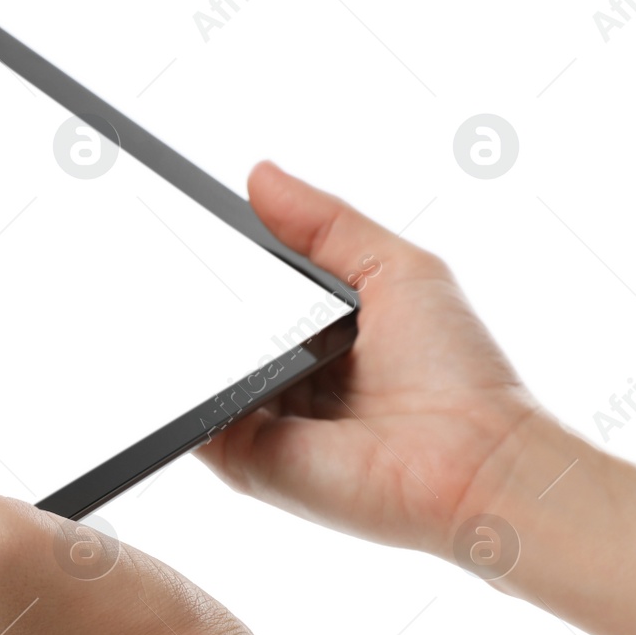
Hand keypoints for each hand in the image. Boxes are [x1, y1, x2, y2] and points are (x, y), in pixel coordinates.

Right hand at [196, 160, 545, 556]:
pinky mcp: (243, 459)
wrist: (474, 460)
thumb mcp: (395, 269)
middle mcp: (282, 380)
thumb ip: (325, 224)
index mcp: (317, 335)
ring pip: (198, 370)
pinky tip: (181, 353)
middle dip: (193, 293)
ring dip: (185, 336)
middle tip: (160, 250)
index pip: (250, 291)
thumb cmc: (457, 371)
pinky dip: (178, 392)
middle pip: (218, 328)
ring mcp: (258, 421)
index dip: (218, 259)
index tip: (179, 214)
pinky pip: (192, 419)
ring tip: (171, 295)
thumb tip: (259, 174)